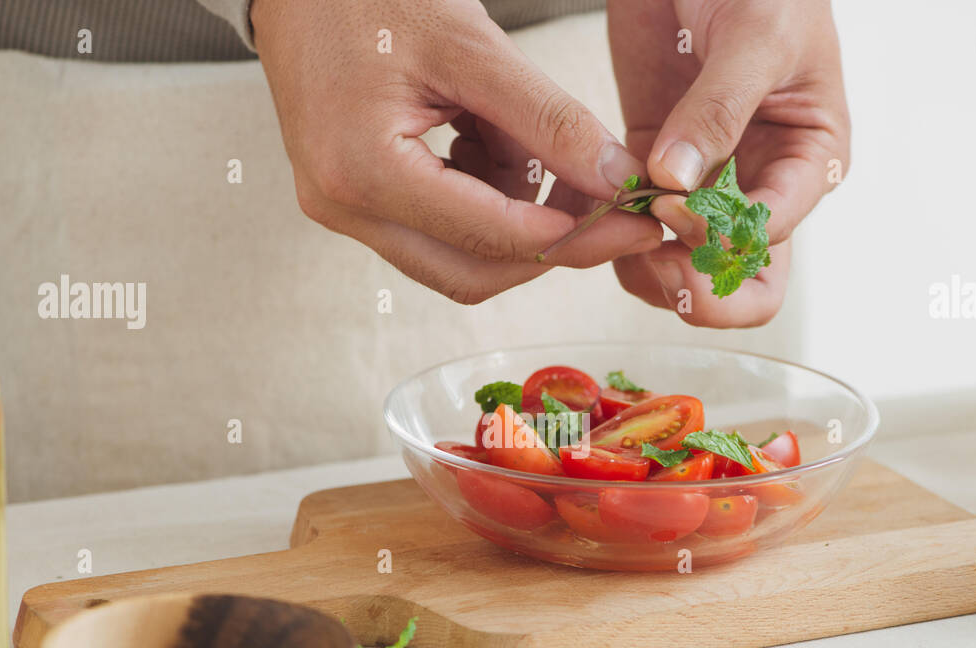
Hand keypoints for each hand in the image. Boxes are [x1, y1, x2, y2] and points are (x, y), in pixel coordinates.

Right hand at [252, 0, 661, 303]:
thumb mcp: (471, 46)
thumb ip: (547, 119)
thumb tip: (615, 179)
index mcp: (363, 169)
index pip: (487, 235)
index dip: (571, 233)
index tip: (631, 221)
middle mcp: (344, 207)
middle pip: (471, 273)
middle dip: (549, 245)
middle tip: (611, 213)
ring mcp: (344, 210)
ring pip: (457, 258)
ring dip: (514, 218)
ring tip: (532, 143)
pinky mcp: (354, 202)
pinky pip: (436, 230)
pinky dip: (483, 200)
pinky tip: (492, 141)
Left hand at [608, 0, 849, 325]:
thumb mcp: (755, 36)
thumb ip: (719, 110)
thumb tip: (677, 182)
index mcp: (807, 163)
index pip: (769, 242)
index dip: (718, 242)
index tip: (672, 205)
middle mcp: (761, 185)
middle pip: (740, 284)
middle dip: (695, 288)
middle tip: (651, 258)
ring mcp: (706, 184)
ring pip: (683, 270)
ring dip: (646, 267)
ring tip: (615, 228)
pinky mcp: (655, 170)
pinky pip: (636, 232)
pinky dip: (613, 234)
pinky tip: (595, 209)